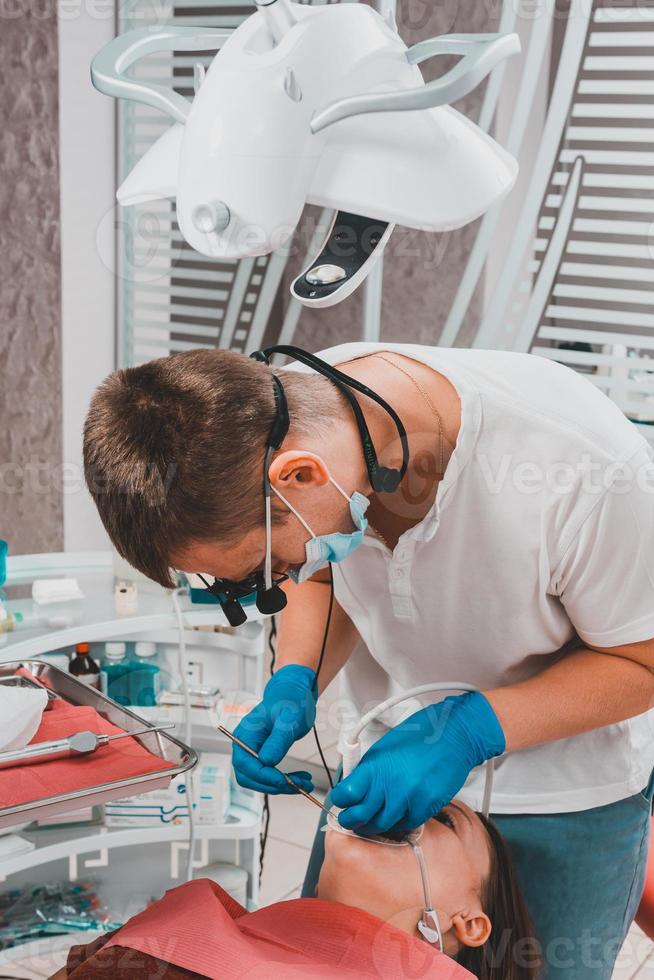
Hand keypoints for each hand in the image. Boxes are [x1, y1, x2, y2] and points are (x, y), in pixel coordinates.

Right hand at [232, 664, 317, 794]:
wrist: (293, 694)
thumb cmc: (290, 700)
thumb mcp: (289, 718)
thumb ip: (278, 739)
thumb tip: (267, 761)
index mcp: (245, 734)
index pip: (245, 763)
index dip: (263, 776)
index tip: (283, 781)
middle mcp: (243, 745)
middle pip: (249, 776)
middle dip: (273, 785)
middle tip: (299, 786)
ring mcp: (251, 752)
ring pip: (258, 780)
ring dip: (280, 786)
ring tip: (304, 784)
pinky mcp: (261, 756)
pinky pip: (267, 775)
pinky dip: (283, 781)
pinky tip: (300, 779)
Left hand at [330, 692, 504, 835]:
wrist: (454, 735)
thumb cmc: (419, 737)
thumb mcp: (384, 748)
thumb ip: (368, 771)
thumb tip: (353, 789)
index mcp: (374, 766)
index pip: (345, 795)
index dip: (340, 801)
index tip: (341, 803)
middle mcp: (389, 784)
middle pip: (360, 817)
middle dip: (352, 821)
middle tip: (352, 820)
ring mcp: (409, 798)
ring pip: (383, 825)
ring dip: (376, 823)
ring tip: (376, 818)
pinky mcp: (427, 806)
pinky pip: (407, 824)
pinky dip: (401, 821)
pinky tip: (400, 812)